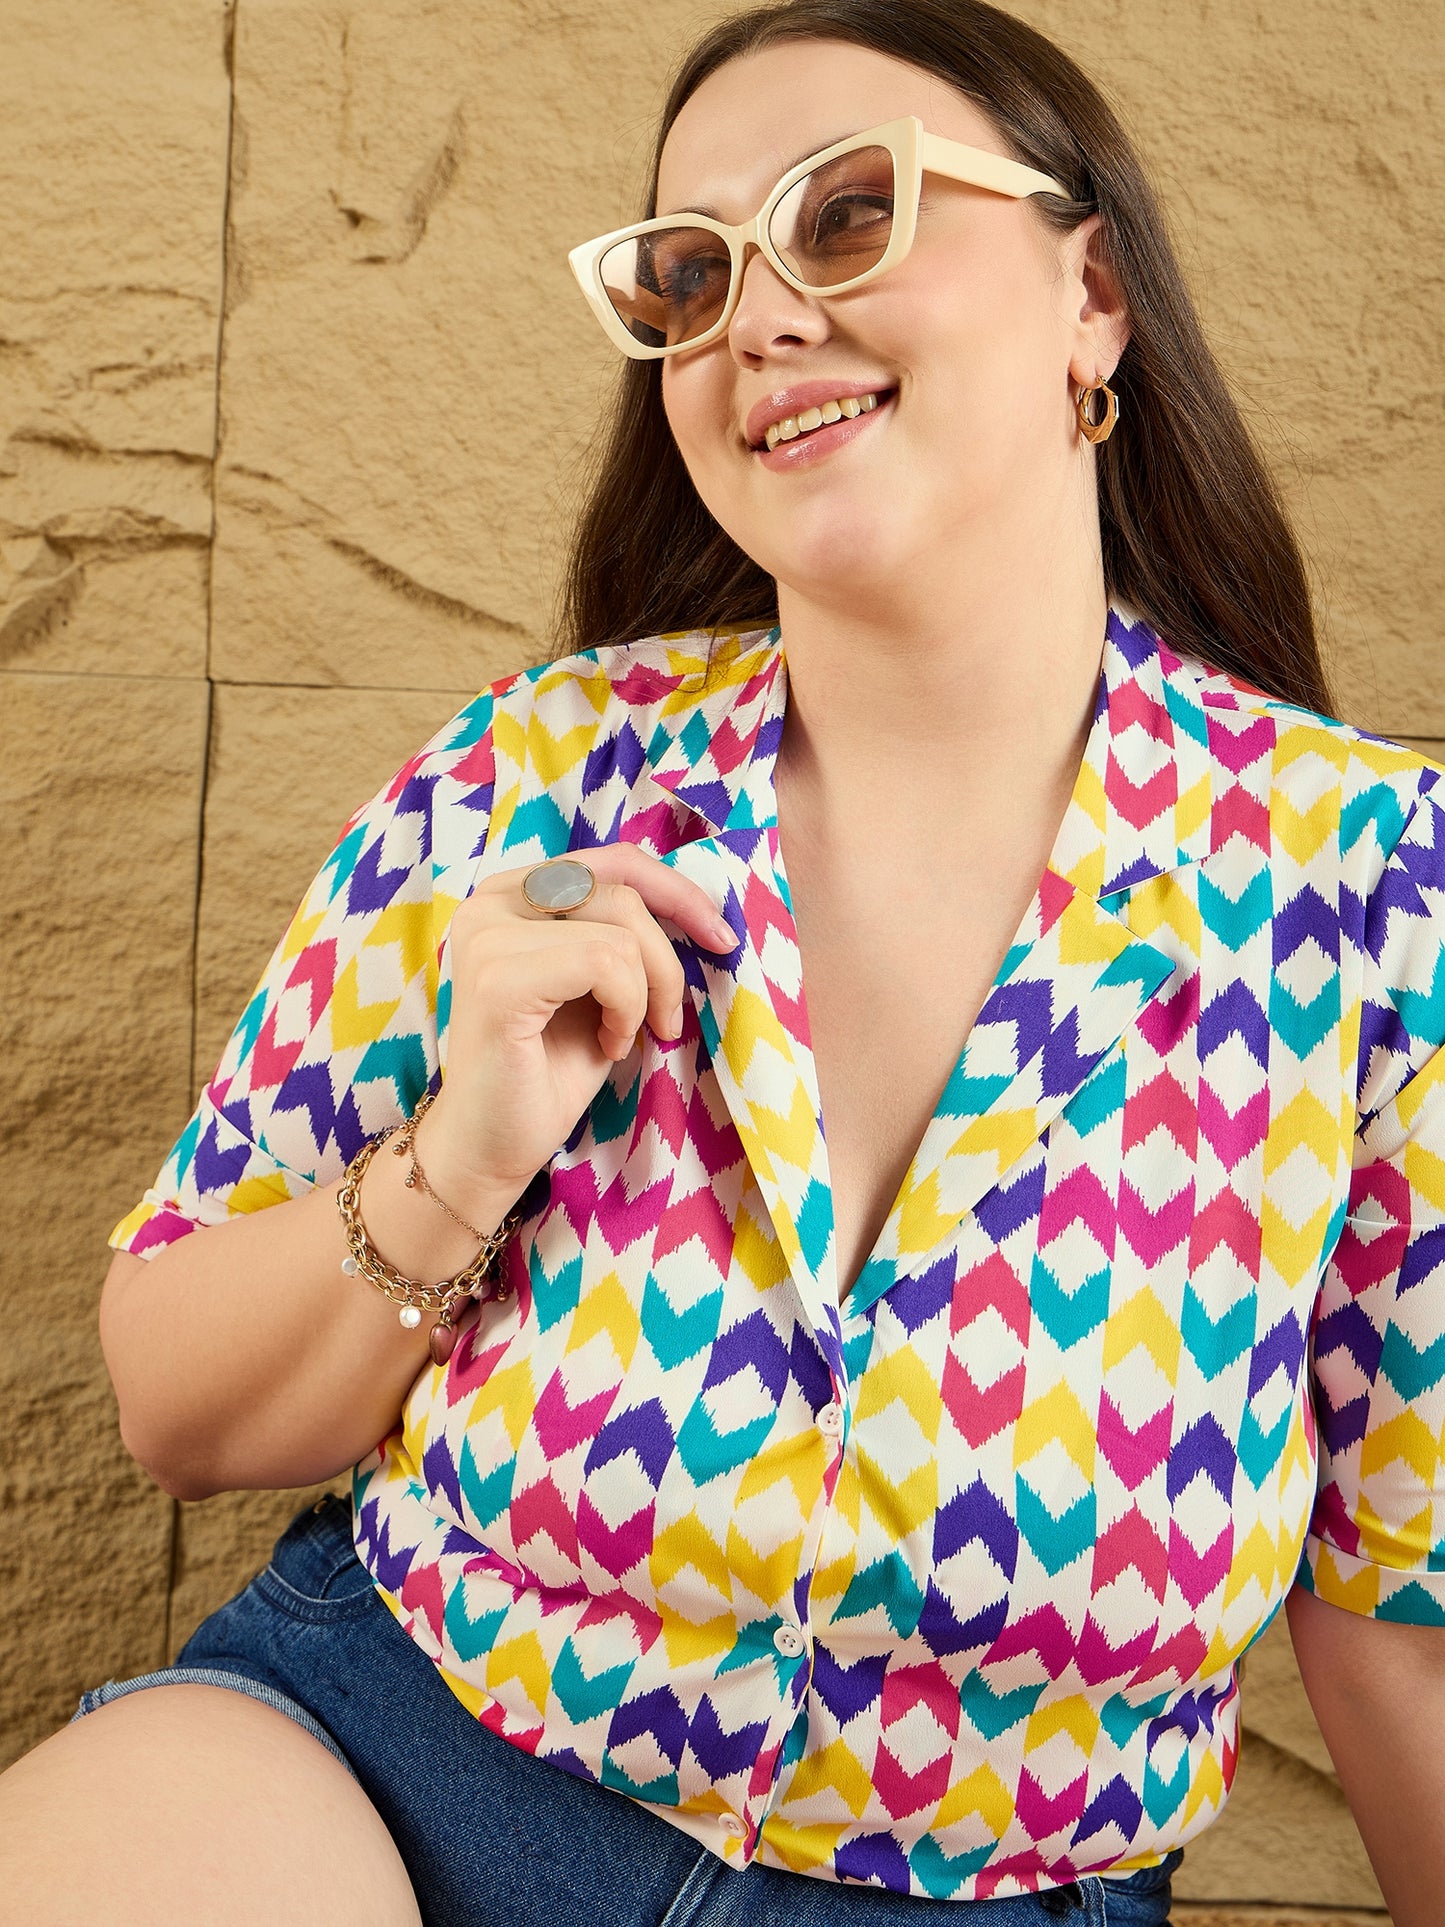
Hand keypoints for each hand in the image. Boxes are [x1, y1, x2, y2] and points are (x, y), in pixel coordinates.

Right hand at [418, 846, 736, 1213]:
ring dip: (645, 992)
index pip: (613, 861)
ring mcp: (487, 936)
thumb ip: (621, 933)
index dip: (677, 892)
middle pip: (623, 890)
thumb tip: (700, 907)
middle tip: (666, 1020)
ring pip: (621, 930)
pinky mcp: (497, 979)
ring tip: (621, 1036)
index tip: (720, 938)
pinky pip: (605, 963)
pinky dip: (625, 1009)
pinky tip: (605, 1044)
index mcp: (513, 892)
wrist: (491, 1146)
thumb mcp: (597, 986)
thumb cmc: (547, 1071)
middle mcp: (490, 901)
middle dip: (667, 960)